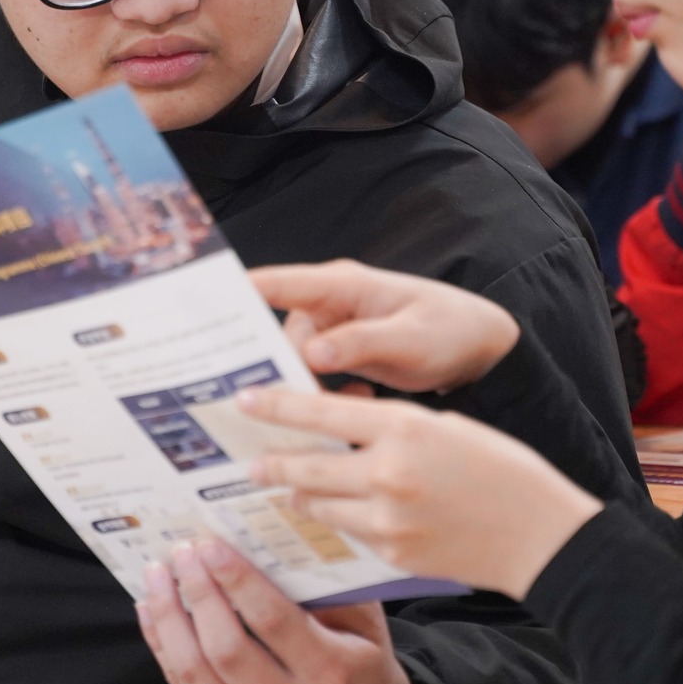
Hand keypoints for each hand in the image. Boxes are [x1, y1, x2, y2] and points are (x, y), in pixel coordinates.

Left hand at [137, 538, 411, 683]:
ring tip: (157, 576)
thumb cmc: (362, 671)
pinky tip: (154, 612)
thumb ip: (328, 588)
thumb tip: (273, 539)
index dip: (236, 579)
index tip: (211, 544)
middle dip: (198, 593)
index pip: (272, 620)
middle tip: (183, 552)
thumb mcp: (365, 626)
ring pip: (193, 671)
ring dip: (168, 618)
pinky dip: (162, 646)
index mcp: (329, 674)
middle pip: (225, 648)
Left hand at [239, 388, 602, 600]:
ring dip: (300, 495)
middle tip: (248, 463)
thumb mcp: (447, 428)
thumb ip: (393, 429)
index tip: (245, 401)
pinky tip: (335, 515)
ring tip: (285, 488)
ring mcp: (388, 517)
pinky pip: (350, 532)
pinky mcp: (393, 553)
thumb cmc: (501, 469)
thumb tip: (341, 428)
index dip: (278, 406)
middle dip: (272, 463)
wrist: (539, 534)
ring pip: (320, 504)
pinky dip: (340, 520)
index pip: (323, 411)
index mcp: (406, 427)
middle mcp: (389, 471)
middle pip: (307, 465)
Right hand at [251, 260, 519, 393]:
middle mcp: (332, 302)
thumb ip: (360, 343)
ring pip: (296, 360)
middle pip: (282, 334)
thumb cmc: (451, 330)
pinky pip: (315, 374)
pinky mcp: (344, 353)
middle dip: (279, 365)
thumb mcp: (409, 338)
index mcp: (343, 285)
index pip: (281, 282)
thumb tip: (311, 353)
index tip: (199, 304)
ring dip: (309, 385)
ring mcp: (337, 328)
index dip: (238, 291)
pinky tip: (354, 401)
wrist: (483, 348)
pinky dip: (326, 393)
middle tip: (284, 396)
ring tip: (344, 399)